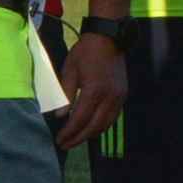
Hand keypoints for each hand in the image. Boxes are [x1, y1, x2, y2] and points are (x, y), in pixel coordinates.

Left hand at [55, 29, 125, 150]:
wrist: (109, 38)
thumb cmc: (85, 52)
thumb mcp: (69, 69)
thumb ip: (65, 94)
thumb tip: (60, 116)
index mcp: (94, 90)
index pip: (80, 119)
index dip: (69, 132)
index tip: (59, 139)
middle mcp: (109, 97)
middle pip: (94, 127)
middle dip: (78, 138)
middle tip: (65, 144)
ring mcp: (119, 97)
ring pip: (105, 125)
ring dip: (90, 135)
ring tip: (75, 139)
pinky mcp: (123, 95)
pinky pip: (112, 118)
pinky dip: (101, 126)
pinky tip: (90, 128)